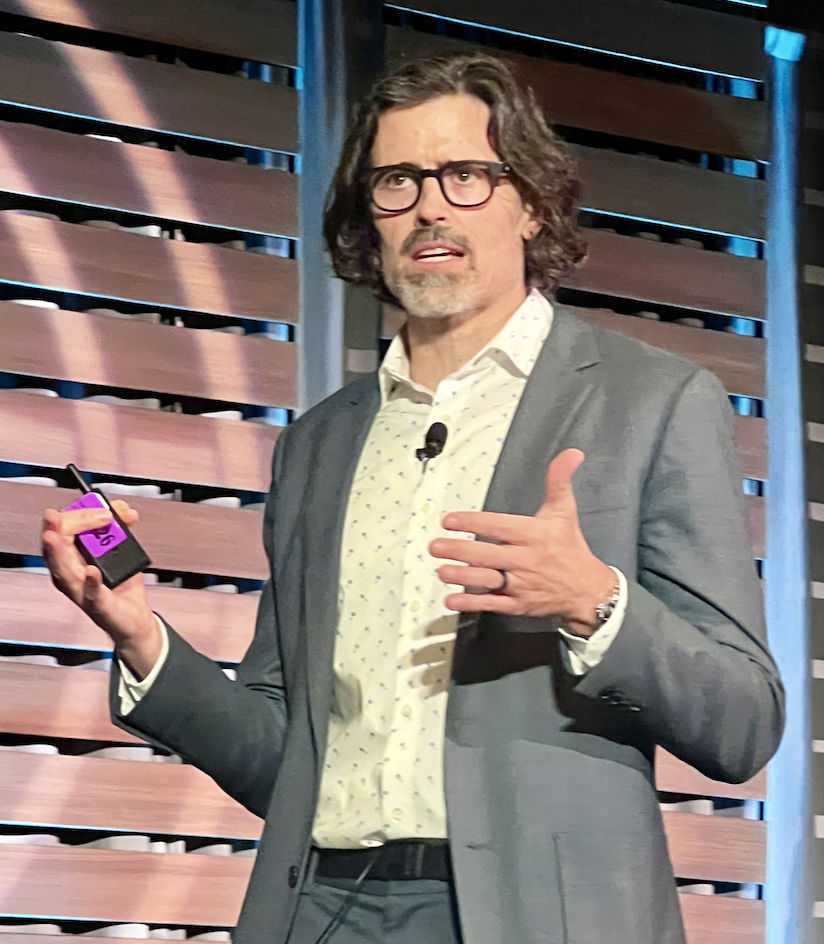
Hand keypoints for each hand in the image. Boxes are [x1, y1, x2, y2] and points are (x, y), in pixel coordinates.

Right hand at [41, 501, 161, 677]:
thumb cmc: (119, 585)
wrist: (134, 618)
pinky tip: (91, 571)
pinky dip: (91, 583)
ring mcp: (80, 591)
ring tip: (55, 535)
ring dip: (59, 552)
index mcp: (72, 557)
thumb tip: (121, 509)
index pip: (62, 529)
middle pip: (56, 546)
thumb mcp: (123, 550)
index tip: (103, 507)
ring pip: (64, 570)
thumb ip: (120, 528)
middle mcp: (70, 574)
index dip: (79, 513)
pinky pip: (91, 594)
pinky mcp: (98, 606)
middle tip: (96, 515)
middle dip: (68, 525)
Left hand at [429, 449, 615, 636]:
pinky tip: (452, 600)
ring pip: (487, 579)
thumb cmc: (570, 548)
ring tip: (441, 570)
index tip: (450, 520)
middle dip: (459, 551)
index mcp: (534, 535)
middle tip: (435, 546)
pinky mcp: (517, 604)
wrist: (587, 590)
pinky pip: (492, 604)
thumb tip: (571, 453)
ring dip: (462, 576)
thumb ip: (559, 481)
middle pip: (487, 555)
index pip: (499, 526)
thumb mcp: (565, 511)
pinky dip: (472, 603)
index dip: (473, 523)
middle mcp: (525, 560)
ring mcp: (520, 584)